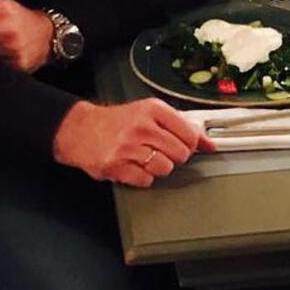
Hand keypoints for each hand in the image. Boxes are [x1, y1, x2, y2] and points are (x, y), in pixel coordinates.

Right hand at [52, 98, 214, 186]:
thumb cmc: (118, 122)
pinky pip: (146, 180)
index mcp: (153, 110)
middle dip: (174, 156)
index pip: (190, 134)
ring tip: (145, 158)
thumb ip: (182, 126)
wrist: (81, 130)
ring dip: (159, 167)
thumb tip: (209, 144)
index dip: (190, 144)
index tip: (184, 144)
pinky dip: (143, 177)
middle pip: (180, 154)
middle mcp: (141, 127)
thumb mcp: (151, 114)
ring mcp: (128, 147)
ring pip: (165, 168)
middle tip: (161, 151)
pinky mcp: (116, 166)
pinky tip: (133, 165)